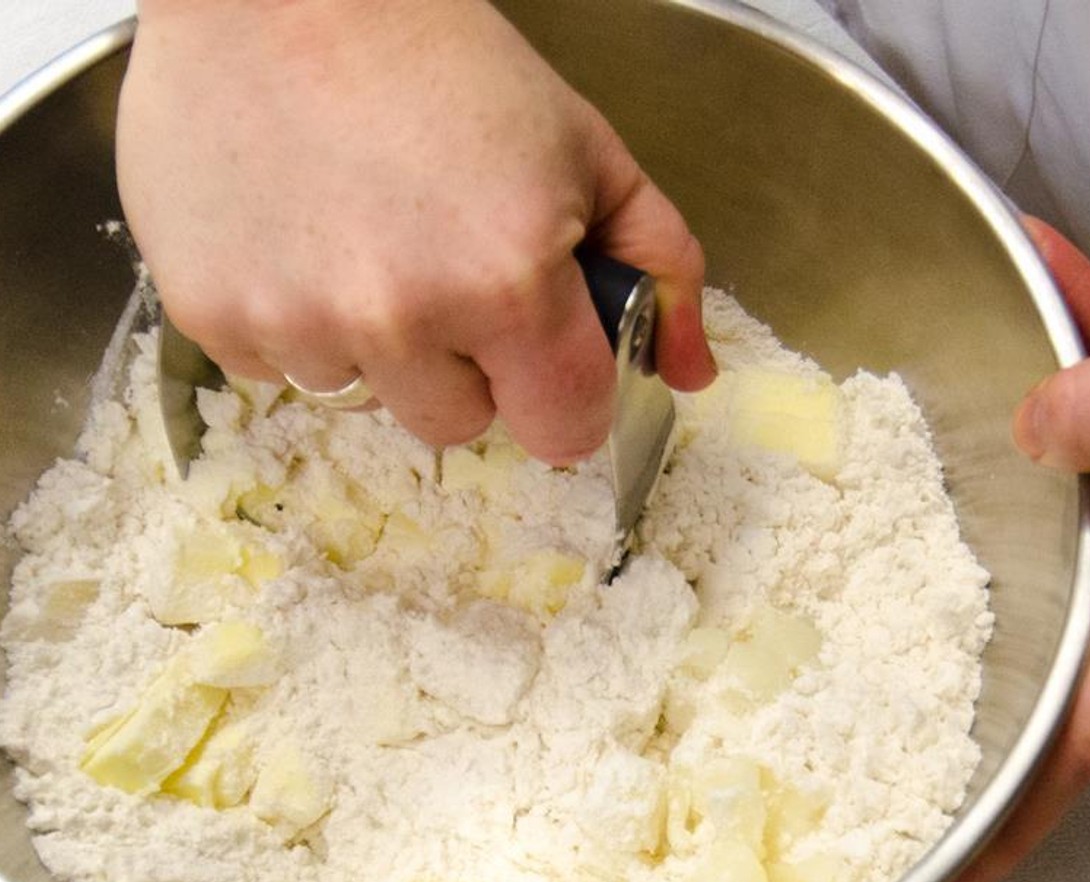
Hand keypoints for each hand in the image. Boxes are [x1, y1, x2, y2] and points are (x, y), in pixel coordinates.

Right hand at [116, 0, 714, 460]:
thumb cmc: (443, 60)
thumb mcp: (588, 154)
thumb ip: (661, 270)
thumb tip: (693, 373)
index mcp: (510, 283)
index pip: (563, 429)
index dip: (561, 392)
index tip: (544, 356)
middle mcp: (401, 318)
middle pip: (461, 425)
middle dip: (467, 368)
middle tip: (445, 269)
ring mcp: (298, 323)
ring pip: (367, 400)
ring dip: (377, 345)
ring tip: (365, 237)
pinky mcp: (212, 315)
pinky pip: (280, 371)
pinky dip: (297, 322)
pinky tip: (302, 238)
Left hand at [925, 218, 1089, 881]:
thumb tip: (1020, 431)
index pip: (1074, 735)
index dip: (1008, 819)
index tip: (942, 881)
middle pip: (1037, 606)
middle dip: (957, 607)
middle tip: (851, 634)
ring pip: (1059, 477)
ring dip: (1007, 421)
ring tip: (925, 362)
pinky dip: (1080, 353)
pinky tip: (1044, 277)